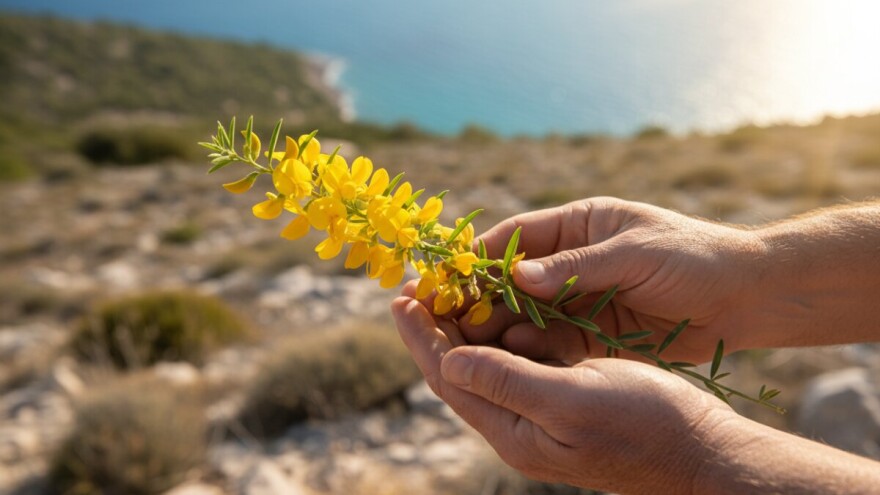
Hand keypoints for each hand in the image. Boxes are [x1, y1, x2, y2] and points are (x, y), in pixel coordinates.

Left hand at [391, 289, 734, 493]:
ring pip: (489, 366)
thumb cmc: (643, 424)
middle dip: (436, 327)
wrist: (701, 449)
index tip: (401, 297)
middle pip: (461, 371)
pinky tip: (506, 311)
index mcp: (512, 431)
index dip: (421, 336)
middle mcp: (519, 427)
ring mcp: (542, 416)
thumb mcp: (571, 401)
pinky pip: (521, 365)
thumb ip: (508, 381)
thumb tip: (448, 359)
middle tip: (419, 285)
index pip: (448, 378)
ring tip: (451, 289)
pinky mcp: (565, 402)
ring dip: (468, 327)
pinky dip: (506, 334)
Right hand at [461, 197, 767, 363]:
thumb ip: (576, 265)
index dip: (482, 255)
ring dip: (499, 324)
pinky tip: (509, 354)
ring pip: (528, 312)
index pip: (519, 237)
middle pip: (515, 279)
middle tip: (446, 314)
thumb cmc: (693, 257)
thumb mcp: (634, 252)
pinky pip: (553, 341)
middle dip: (481, 295)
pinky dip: (530, 347)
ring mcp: (582, 300)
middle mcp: (574, 262)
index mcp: (580, 225)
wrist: (747, 299)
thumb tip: (516, 276)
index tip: (449, 273)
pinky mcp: (594, 335)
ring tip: (467, 339)